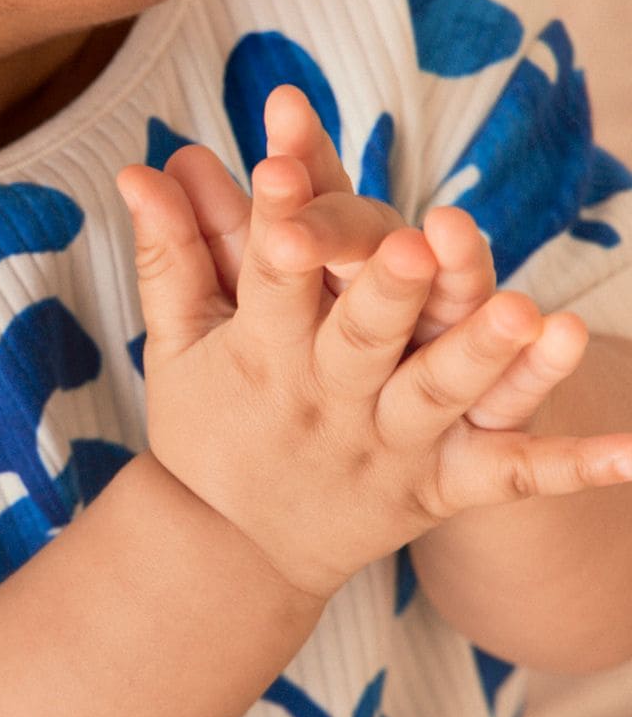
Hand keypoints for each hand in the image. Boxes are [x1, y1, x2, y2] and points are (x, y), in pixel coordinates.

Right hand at [114, 113, 631, 604]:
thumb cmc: (207, 426)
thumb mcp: (176, 342)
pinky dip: (576, 464)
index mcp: (262, 356)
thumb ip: (170, 249)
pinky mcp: (440, 489)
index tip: (271, 163)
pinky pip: (514, 476)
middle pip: (362, 340)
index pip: (268, 278)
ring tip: (535, 314)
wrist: (232, 553)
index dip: (269, 219)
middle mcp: (329, 401)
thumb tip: (140, 165)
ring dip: (493, 360)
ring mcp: (391, 447)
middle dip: (389, 293)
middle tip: (418, 243)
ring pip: (446, 398)